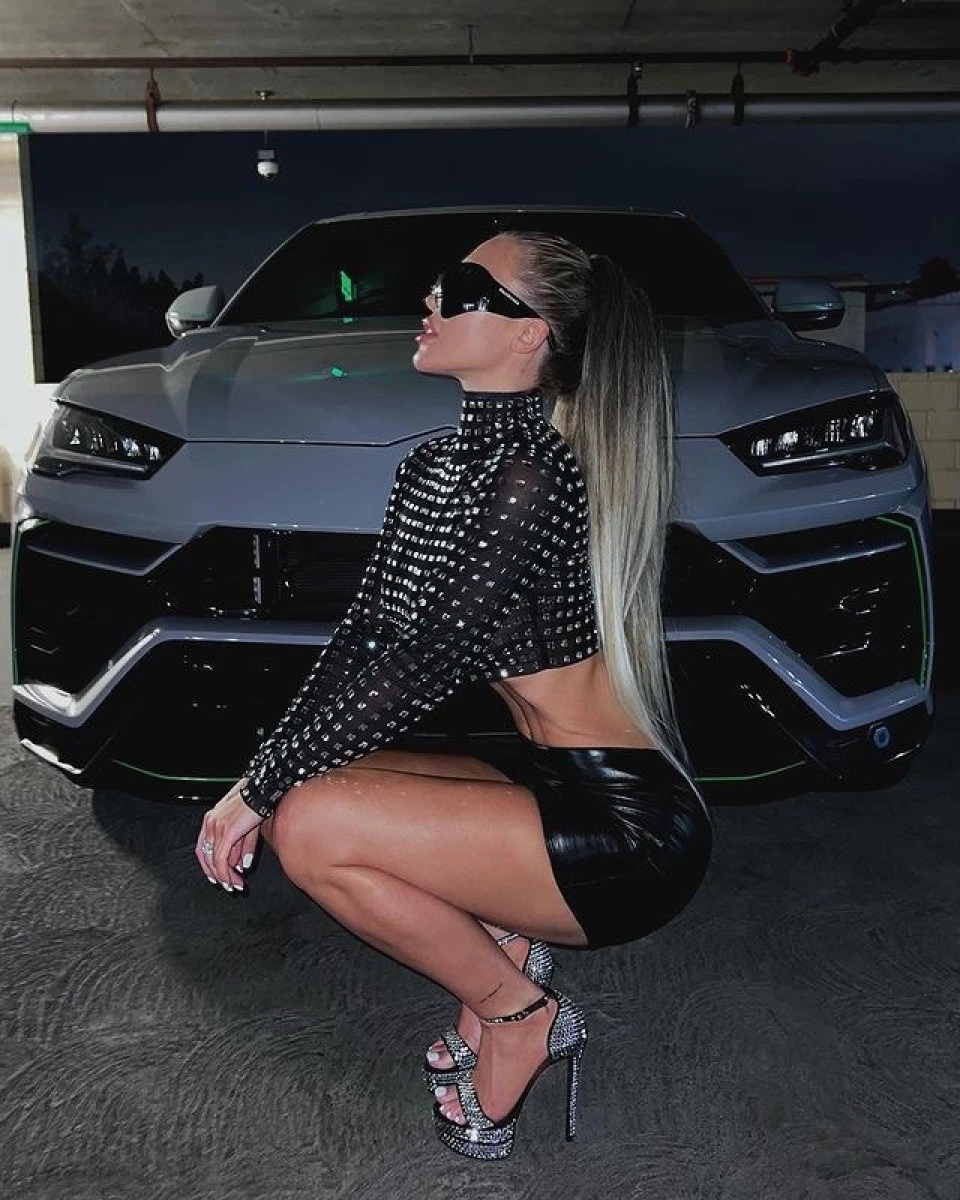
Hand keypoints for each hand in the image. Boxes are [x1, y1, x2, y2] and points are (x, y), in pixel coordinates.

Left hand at [195, 778, 263, 892]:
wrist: (262, 790)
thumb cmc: (256, 803)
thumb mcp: (247, 828)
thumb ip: (242, 848)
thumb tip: (241, 867)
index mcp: (211, 819)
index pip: (203, 848)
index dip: (208, 865)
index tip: (217, 877)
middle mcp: (210, 823)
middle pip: (206, 856)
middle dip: (217, 875)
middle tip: (228, 886)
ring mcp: (217, 827)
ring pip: (214, 860)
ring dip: (225, 877)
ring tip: (236, 885)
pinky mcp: (227, 832)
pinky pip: (221, 858)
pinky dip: (227, 872)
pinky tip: (236, 878)